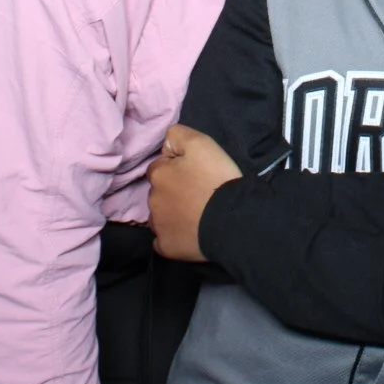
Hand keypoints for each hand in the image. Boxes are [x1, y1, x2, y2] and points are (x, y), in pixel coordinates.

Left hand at [145, 124, 241, 261]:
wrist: (232, 219)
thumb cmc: (216, 179)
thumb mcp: (201, 143)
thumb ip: (177, 135)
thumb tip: (165, 145)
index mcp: (158, 174)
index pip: (159, 166)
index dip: (176, 168)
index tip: (194, 173)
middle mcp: (152, 200)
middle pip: (158, 192)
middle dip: (172, 191)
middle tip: (197, 193)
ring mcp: (158, 226)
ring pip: (159, 216)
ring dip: (171, 213)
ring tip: (195, 215)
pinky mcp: (166, 247)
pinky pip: (163, 240)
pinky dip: (172, 236)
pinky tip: (188, 233)